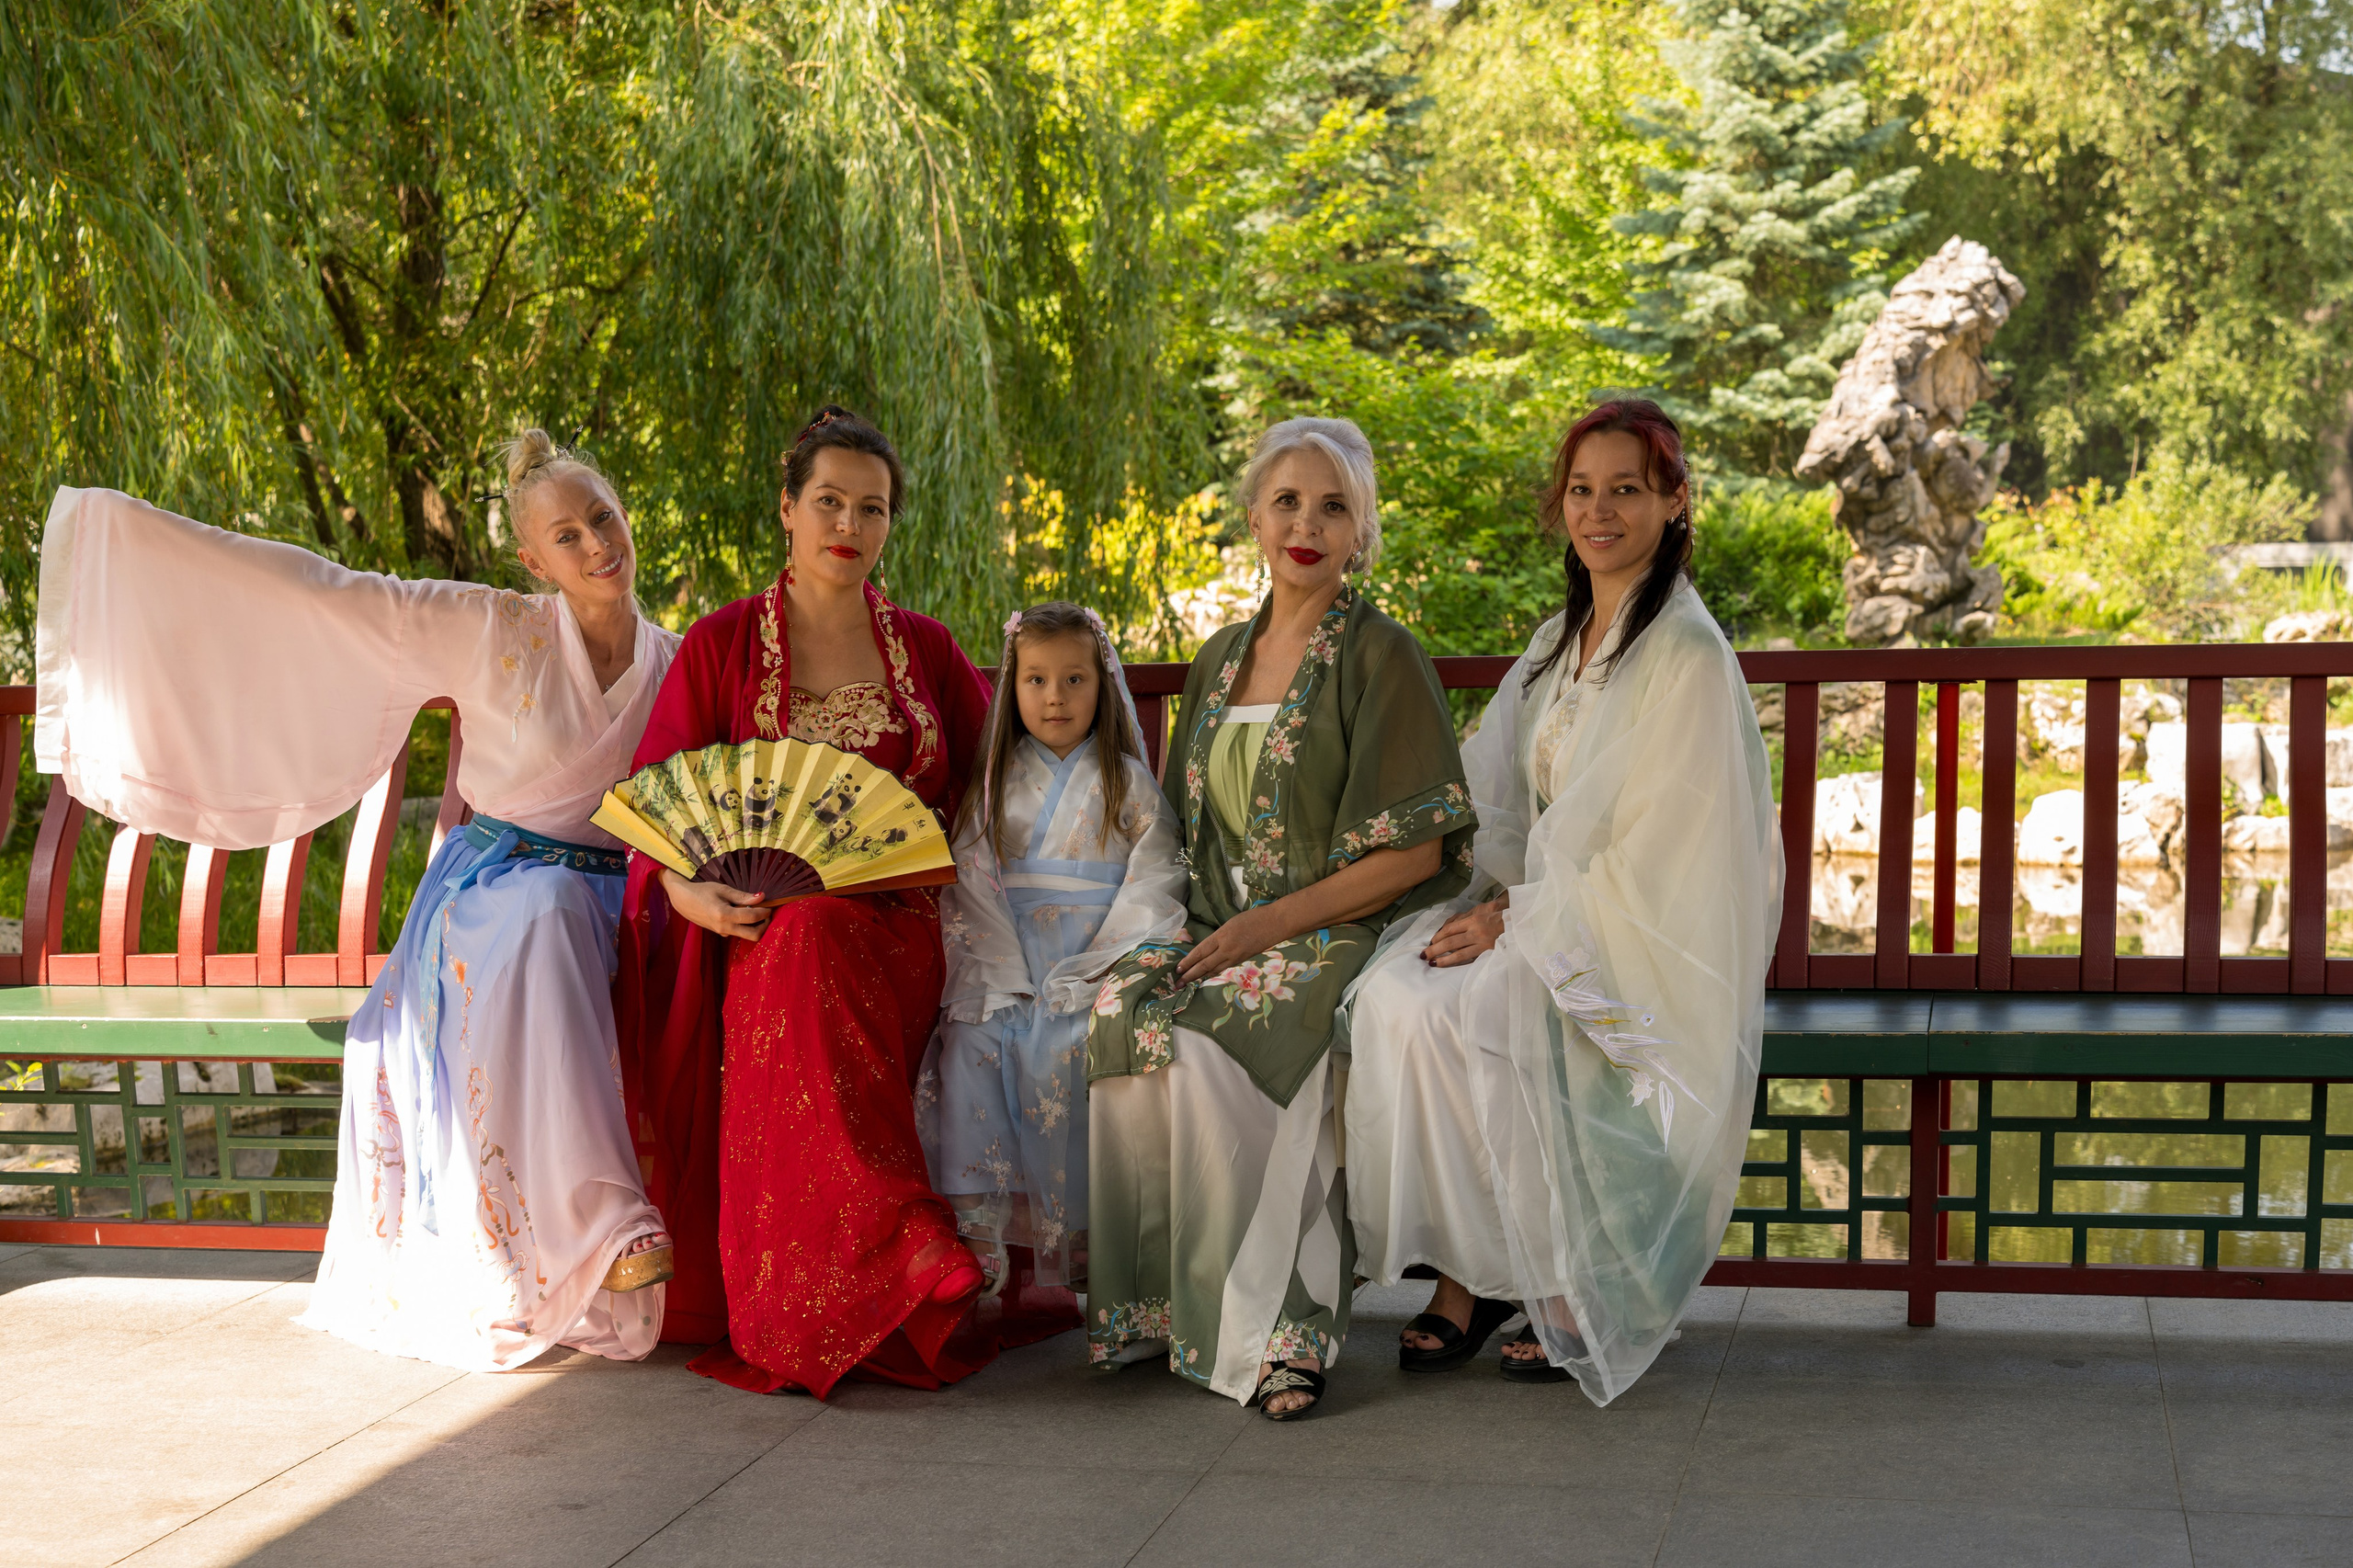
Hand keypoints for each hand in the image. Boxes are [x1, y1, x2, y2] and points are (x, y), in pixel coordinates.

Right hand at [662, 868, 771, 940]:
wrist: (682, 900)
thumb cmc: (702, 891)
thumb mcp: (722, 889)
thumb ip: (742, 896)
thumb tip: (761, 897)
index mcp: (724, 915)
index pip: (753, 918)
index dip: (765, 912)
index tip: (770, 906)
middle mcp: (723, 927)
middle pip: (753, 935)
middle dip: (764, 926)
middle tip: (767, 914)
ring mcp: (721, 932)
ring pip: (746, 935)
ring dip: (755, 926)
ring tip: (756, 911)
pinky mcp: (719, 933)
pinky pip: (737, 932)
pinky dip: (744, 926)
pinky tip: (742, 914)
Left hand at [1177, 903, 1294, 984]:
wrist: (1276, 923)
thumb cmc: (1254, 918)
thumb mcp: (1231, 923)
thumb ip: (1220, 936)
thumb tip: (1210, 946)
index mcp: (1222, 936)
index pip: (1200, 952)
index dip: (1188, 962)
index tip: (1178, 969)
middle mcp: (1227, 949)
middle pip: (1204, 965)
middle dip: (1190, 975)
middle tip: (1177, 983)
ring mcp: (1236, 957)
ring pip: (1214, 970)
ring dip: (1200, 978)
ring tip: (1188, 984)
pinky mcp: (1244, 961)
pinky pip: (1225, 970)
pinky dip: (1214, 975)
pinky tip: (1207, 978)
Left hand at [1423, 898, 1504, 967]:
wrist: (1517, 922)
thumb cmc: (1497, 914)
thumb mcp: (1480, 910)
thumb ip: (1463, 918)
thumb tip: (1445, 927)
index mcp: (1473, 920)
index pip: (1449, 930)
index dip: (1437, 937)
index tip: (1430, 942)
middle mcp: (1476, 932)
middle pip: (1450, 943)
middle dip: (1435, 949)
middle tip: (1424, 955)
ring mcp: (1482, 945)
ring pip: (1459, 955)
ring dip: (1444, 960)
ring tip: (1433, 963)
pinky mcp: (1488, 954)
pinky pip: (1470, 960)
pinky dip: (1459, 964)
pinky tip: (1451, 967)